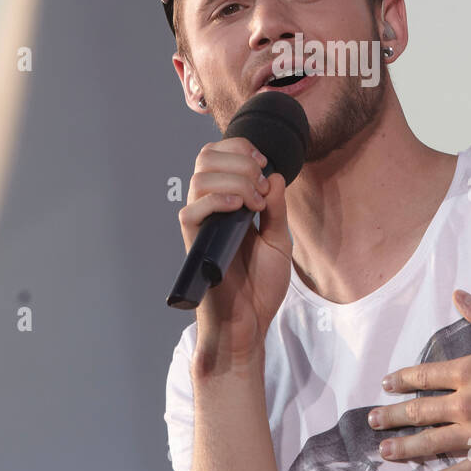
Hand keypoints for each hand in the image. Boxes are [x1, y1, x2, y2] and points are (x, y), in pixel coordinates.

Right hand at [180, 137, 291, 370]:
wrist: (250, 321)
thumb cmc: (261, 285)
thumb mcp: (280, 240)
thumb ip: (278, 208)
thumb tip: (274, 176)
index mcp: (227, 201)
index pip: (218, 155)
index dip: (241, 148)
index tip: (264, 163)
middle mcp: (209, 208)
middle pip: (206, 157)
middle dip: (240, 161)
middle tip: (261, 187)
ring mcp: (201, 224)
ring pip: (200, 178)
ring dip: (234, 180)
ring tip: (255, 203)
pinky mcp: (194, 243)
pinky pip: (190, 211)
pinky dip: (216, 200)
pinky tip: (240, 209)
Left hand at [366, 290, 470, 470]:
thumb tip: (458, 295)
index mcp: (469, 371)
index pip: (424, 376)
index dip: (402, 380)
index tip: (386, 385)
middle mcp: (466, 402)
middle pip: (419, 411)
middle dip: (392, 416)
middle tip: (372, 420)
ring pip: (431, 441)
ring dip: (405, 447)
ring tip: (384, 450)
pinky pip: (463, 470)